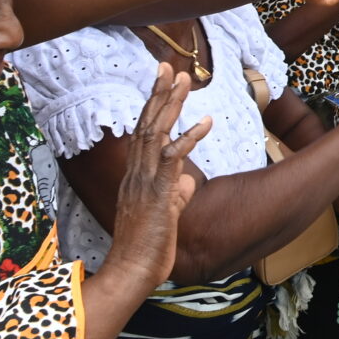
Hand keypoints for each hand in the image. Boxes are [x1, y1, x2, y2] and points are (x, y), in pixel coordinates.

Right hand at [100, 64, 211, 287]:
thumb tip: (188, 183)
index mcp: (136, 177)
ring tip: (185, 79)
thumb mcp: (166, 215)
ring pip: (155, 134)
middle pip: (146, 124)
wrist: (133, 272)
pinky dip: (189, 138)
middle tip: (169, 65)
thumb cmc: (149, 247)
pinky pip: (173, 160)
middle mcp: (136, 174)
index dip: (152, 105)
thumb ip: (176, 195)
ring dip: (170, 105)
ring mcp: (145, 183)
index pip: (142, 133)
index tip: (161, 81)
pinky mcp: (158, 195)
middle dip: (158, 93)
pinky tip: (206, 122)